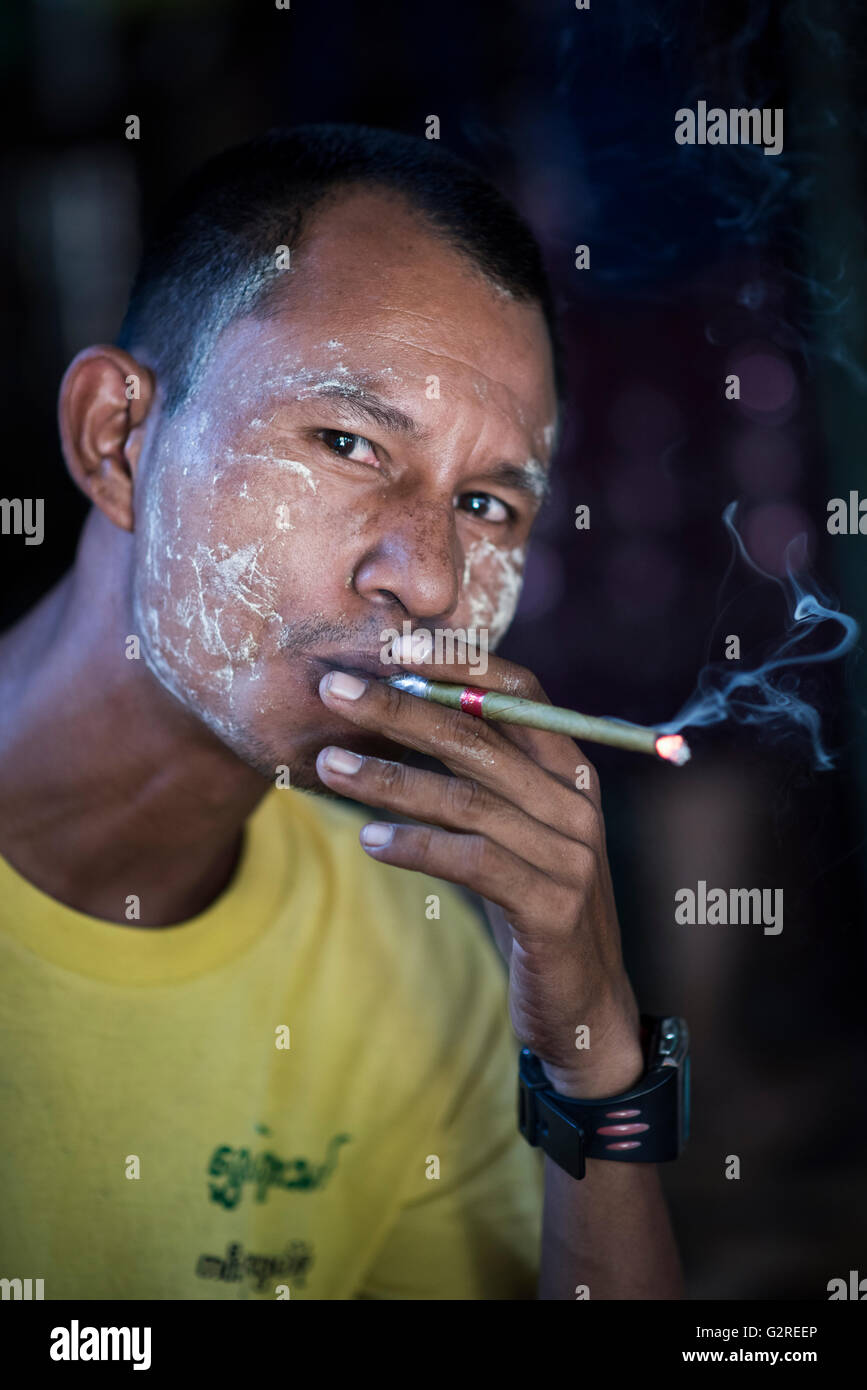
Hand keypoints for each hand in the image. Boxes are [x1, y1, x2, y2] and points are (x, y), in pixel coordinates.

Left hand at [315, 648, 644, 1098]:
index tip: (392, 646)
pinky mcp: (552, 908)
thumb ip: (481, 776)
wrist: (584, 1003)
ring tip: (328, 765)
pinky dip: (416, 847)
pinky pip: (473, 861)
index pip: (520, 692)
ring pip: (467, 798)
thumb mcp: (515, 830)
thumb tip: (398, 714)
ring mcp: (570, 855)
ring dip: (389, 778)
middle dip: (399, 708)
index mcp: (571, 769)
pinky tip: (369, 842)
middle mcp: (577, 802)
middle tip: (332, 691)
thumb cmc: (532, 902)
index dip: (459, 664)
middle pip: (480, 738)